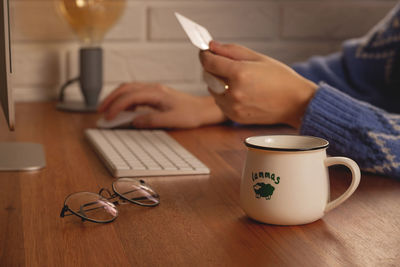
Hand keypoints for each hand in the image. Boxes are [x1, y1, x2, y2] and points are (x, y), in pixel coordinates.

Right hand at [98, 82, 225, 128]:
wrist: (203, 109)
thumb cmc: (191, 114)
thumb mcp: (172, 120)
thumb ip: (152, 120)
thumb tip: (134, 121)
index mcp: (156, 93)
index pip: (130, 96)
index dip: (116, 106)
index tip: (108, 117)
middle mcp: (154, 89)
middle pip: (125, 88)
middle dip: (110, 99)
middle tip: (100, 111)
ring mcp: (154, 90)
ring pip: (129, 89)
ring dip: (116, 98)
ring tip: (107, 110)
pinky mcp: (155, 95)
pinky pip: (135, 94)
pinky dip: (125, 100)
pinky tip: (122, 109)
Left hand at [200, 41, 317, 127]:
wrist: (295, 104)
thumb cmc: (281, 79)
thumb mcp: (258, 58)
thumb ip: (231, 51)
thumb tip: (212, 46)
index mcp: (240, 73)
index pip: (209, 62)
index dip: (205, 55)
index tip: (207, 52)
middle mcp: (234, 91)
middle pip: (208, 76)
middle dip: (213, 69)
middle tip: (225, 65)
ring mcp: (233, 106)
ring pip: (212, 90)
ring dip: (218, 83)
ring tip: (238, 81)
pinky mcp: (235, 117)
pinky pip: (220, 103)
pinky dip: (224, 96)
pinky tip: (241, 93)